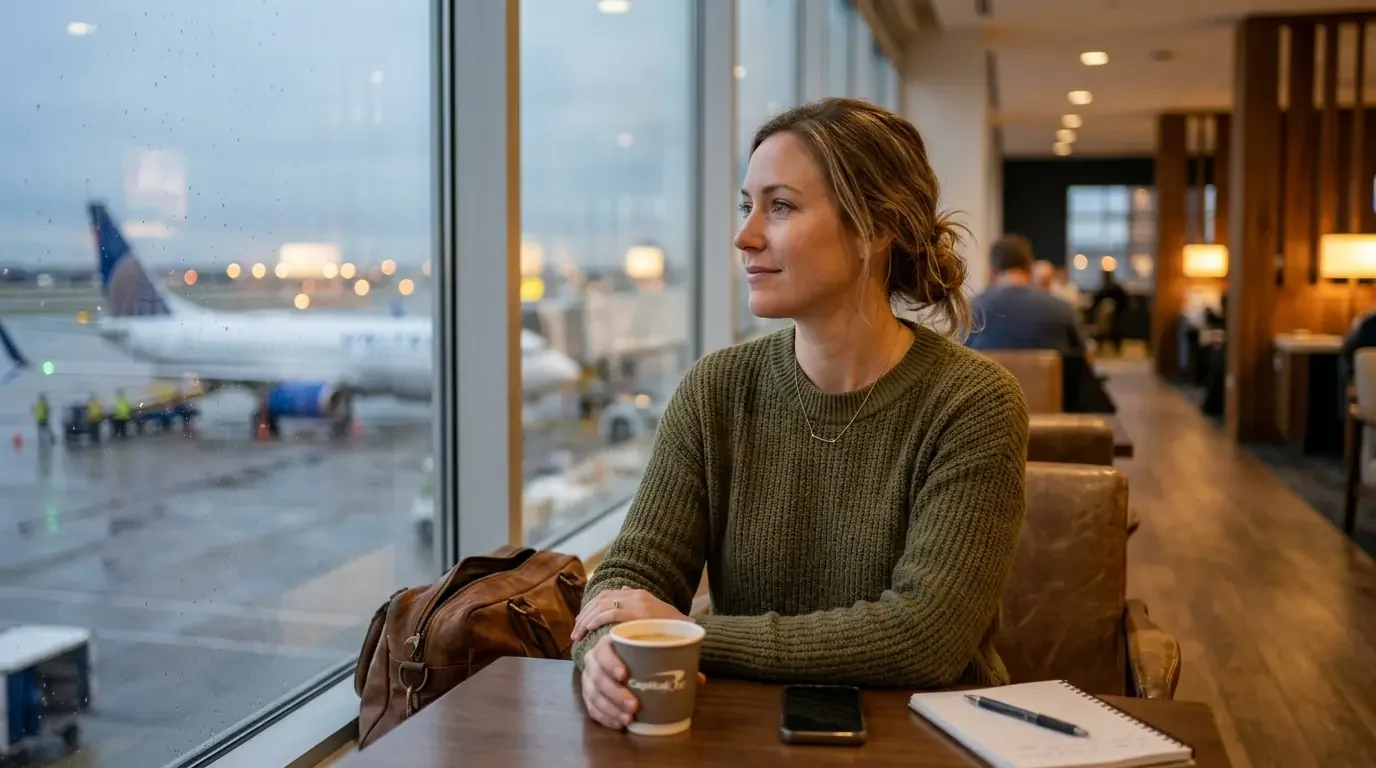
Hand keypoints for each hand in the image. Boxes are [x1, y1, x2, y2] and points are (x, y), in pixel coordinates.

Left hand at [570, 587, 687, 640]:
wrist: (691, 632)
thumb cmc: (674, 627)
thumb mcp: (655, 610)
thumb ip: (638, 600)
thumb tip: (623, 588)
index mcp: (638, 594)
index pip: (606, 595)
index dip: (590, 607)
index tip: (581, 621)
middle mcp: (635, 595)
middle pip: (599, 600)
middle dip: (584, 615)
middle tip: (575, 632)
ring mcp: (636, 603)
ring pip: (600, 606)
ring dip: (585, 620)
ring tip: (577, 635)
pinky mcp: (636, 614)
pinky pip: (608, 614)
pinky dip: (594, 621)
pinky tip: (587, 630)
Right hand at [580, 634, 706, 730]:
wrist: (618, 656)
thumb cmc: (639, 651)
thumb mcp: (654, 649)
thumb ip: (674, 659)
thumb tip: (700, 679)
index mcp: (609, 643)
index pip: (603, 649)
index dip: (610, 662)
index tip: (624, 674)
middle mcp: (594, 661)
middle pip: (598, 677)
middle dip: (614, 693)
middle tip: (633, 705)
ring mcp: (590, 679)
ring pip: (594, 695)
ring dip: (610, 708)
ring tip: (628, 718)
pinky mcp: (590, 695)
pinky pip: (592, 708)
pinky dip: (605, 717)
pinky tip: (619, 724)